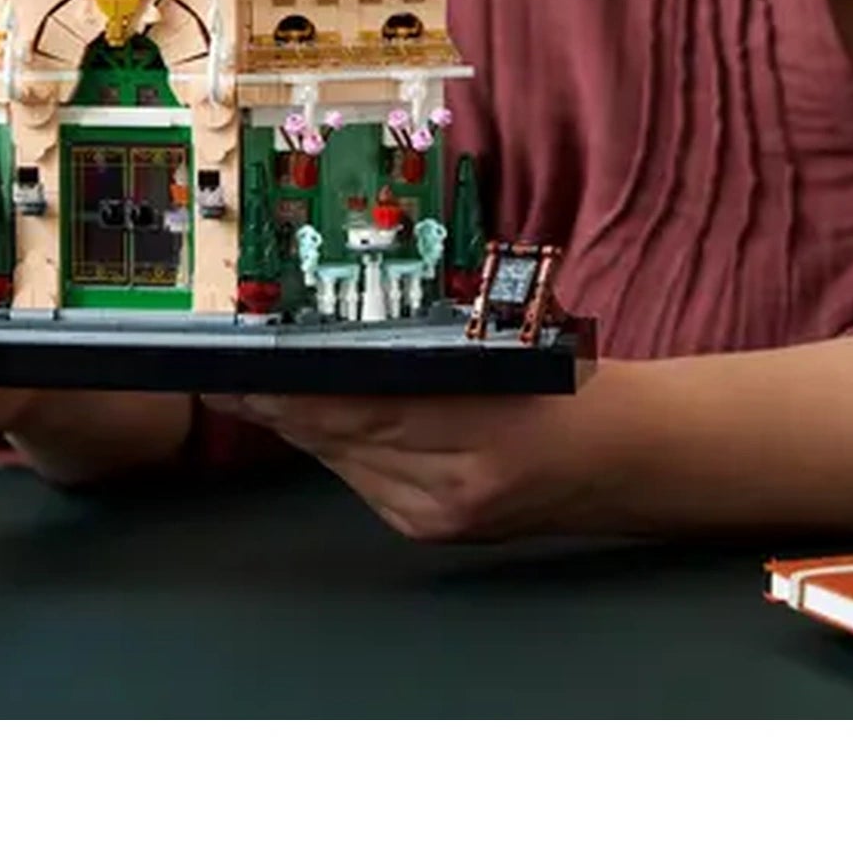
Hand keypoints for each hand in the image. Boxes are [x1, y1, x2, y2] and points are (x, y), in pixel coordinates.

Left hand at [196, 379, 618, 541]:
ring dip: (299, 428)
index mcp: (484, 425)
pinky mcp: (435, 530)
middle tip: (222, 374)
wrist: (629, 458)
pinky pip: (363, 483)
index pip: (365, 406)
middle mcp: (457, 483)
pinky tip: (305, 424)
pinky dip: (334, 450)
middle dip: (280, 406)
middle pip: (343, 439)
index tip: (245, 370)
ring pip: (345, 464)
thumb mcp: (511, 338)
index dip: (297, 391)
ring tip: (247, 392)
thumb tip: (344, 323)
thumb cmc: (575, 381)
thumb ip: (432, 339)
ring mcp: (443, 515)